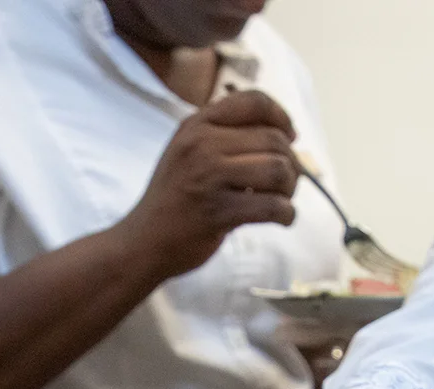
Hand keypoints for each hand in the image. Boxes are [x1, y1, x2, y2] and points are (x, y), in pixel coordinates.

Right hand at [115, 89, 299, 279]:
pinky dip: (287, 214)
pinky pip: (272, 206)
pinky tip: (282, 218)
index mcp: (197, 124)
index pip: (255, 102)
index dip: (282, 118)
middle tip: (286, 183)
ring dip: (290, 189)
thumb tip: (284, 133)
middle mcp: (201, 144)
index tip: (289, 138)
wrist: (143, 242)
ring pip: (278, 170)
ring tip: (282, 200)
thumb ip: (225, 135)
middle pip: (274, 140)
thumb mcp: (188, 151)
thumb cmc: (174, 199)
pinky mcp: (217, 212)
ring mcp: (208, 177)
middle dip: (291, 163)